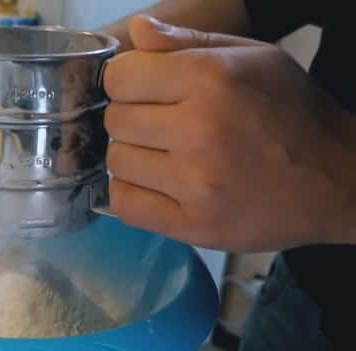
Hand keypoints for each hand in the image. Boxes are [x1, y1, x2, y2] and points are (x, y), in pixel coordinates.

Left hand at [103, 15, 355, 251]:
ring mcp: (195, 183)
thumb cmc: (291, 111)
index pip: (119, 77)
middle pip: (115, 120)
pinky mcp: (193, 225)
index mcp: (212, 78)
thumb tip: (135, 29)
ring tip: (167, 157)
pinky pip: (124, 204)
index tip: (146, 91)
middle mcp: (200, 130)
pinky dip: (132, 194)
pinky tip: (159, 185)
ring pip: (116, 162)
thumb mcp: (252, 57)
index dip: (128, 82)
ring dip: (134, 158)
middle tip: (163, 126)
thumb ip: (187, 41)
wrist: (338, 179)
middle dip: (132, 119)